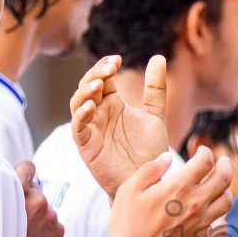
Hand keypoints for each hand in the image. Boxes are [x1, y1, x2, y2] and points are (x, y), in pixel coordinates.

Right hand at [15, 161, 63, 236]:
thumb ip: (4, 195)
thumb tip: (10, 184)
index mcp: (18, 191)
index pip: (27, 167)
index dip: (23, 173)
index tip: (21, 179)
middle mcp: (38, 199)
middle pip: (36, 190)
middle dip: (28, 200)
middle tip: (16, 217)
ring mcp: (51, 215)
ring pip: (45, 209)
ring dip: (37, 216)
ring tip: (22, 234)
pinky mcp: (59, 229)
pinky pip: (53, 223)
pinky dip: (45, 230)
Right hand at [72, 54, 170, 199]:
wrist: (147, 179)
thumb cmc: (149, 150)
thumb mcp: (154, 115)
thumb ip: (155, 88)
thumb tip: (158, 57)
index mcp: (113, 103)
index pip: (102, 77)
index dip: (105, 65)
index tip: (118, 59)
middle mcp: (99, 113)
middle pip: (87, 86)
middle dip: (95, 74)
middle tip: (109, 68)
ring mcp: (91, 128)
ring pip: (78, 103)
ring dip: (85, 91)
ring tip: (98, 83)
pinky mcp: (87, 145)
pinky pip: (78, 127)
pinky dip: (81, 114)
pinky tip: (92, 106)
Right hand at [101, 147, 233, 236]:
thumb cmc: (127, 225)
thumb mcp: (129, 190)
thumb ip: (149, 170)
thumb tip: (167, 157)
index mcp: (178, 186)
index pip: (205, 161)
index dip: (205, 152)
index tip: (202, 151)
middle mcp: (196, 203)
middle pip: (223, 178)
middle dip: (225, 165)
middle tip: (224, 161)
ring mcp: (202, 224)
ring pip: (227, 201)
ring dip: (226, 190)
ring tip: (222, 187)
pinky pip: (222, 229)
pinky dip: (222, 221)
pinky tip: (216, 218)